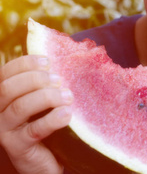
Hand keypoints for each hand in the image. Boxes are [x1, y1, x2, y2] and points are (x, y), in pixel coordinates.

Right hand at [0, 55, 72, 173]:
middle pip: (8, 88)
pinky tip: (67, 114)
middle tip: (59, 80)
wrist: (47, 159)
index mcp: (3, 97)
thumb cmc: (46, 123)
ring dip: (46, 97)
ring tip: (68, 96)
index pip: (5, 73)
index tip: (48, 61)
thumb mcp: (42, 100)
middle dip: (35, 79)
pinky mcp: (17, 147)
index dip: (25, 64)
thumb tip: (63, 60)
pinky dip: (51, 119)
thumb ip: (45, 83)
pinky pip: (33, 130)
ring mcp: (4, 130)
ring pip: (19, 107)